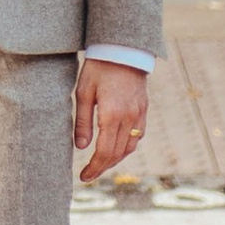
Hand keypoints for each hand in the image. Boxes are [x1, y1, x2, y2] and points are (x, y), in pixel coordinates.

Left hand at [73, 57, 148, 187]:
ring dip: (115, 159)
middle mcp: (129, 117)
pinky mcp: (143, 109)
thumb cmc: (98, 68)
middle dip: (103, 167)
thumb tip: (80, 147)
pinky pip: (138, 135)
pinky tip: (116, 148)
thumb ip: (82, 121)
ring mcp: (139, 114)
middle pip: (118, 153)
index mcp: (112, 114)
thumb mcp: (83, 92)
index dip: (94, 168)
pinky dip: (127, 146)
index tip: (84, 176)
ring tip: (101, 164)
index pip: (104, 152)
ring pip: (130, 147)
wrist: (123, 48)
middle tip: (89, 175)